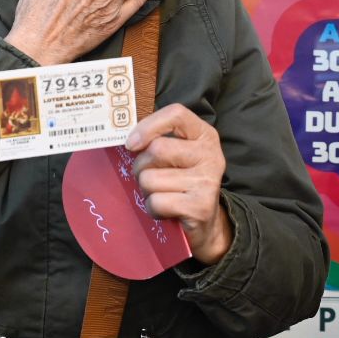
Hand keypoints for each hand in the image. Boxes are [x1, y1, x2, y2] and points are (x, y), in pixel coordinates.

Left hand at [125, 105, 232, 265]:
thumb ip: (158, 140)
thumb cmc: (181, 183)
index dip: (148, 126)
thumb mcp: (177, 155)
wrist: (205, 223)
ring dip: (146, 190)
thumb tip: (128, 140)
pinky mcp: (200, 206)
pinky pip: (156, 202)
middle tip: (148, 176)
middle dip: (141, 166)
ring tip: (160, 194)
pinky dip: (153, 209)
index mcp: (204, 135)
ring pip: (151, 178)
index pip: (176, 114)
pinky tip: (165, 210)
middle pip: (157, 149)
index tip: (132, 143)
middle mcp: (210, 154)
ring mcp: (207, 181)